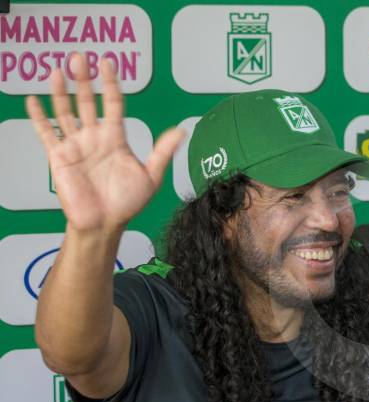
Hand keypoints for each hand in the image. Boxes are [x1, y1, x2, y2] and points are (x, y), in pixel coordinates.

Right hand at [25, 53, 184, 232]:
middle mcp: (94, 137)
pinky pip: (46, 133)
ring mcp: (75, 145)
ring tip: (58, 70)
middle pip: (87, 101)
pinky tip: (32, 100)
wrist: (105, 223)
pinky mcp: (59, 156)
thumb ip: (162, 152)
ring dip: (60, 91)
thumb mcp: (151, 176)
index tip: (108, 63)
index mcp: (115, 138)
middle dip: (83, 80)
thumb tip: (182, 130)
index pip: (113, 103)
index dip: (110, 83)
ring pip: (65, 112)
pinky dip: (38, 117)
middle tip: (79, 57)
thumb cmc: (127, 202)